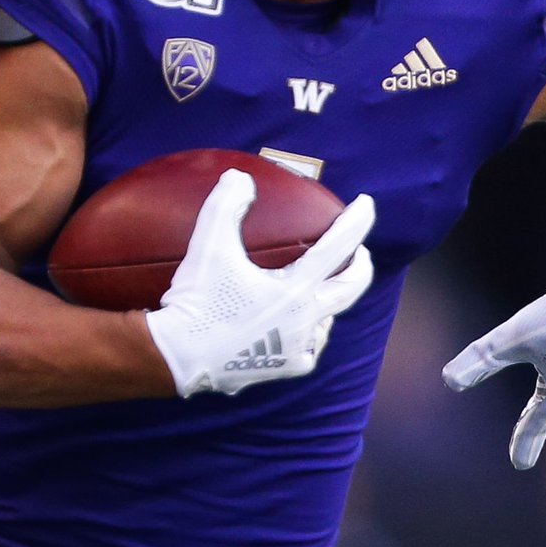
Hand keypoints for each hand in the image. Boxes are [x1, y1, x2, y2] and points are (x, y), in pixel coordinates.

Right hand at [145, 170, 375, 396]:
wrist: (179, 358)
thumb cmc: (197, 302)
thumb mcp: (208, 247)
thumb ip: (225, 206)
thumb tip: (240, 178)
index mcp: (295, 290)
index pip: (337, 248)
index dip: (356, 223)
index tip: (366, 203)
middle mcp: (305, 320)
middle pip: (350, 288)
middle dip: (360, 265)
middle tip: (359, 252)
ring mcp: (298, 347)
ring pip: (328, 319)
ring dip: (328, 300)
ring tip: (321, 289)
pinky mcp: (286, 368)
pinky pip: (308, 346)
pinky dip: (308, 332)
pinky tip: (298, 329)